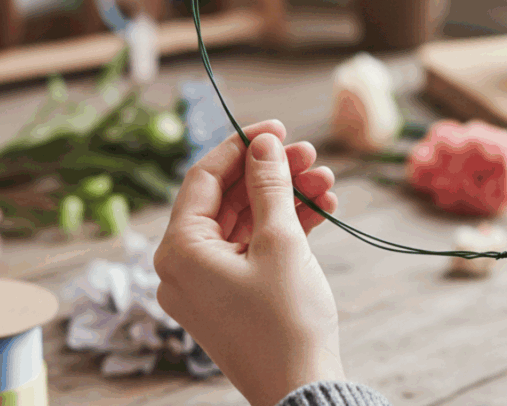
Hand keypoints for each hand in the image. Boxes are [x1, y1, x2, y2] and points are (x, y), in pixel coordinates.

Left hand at [154, 120, 343, 405]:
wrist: (301, 388)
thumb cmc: (286, 320)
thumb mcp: (281, 242)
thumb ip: (269, 185)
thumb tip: (263, 144)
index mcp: (179, 250)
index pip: (204, 178)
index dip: (243, 145)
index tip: (279, 127)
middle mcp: (184, 265)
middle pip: (228, 199)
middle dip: (273, 174)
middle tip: (312, 155)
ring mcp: (207, 283)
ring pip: (245, 223)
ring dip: (286, 199)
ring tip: (327, 182)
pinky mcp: (232, 296)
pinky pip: (253, 249)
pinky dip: (284, 229)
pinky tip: (322, 210)